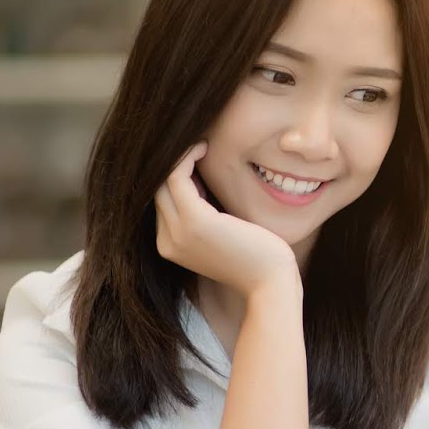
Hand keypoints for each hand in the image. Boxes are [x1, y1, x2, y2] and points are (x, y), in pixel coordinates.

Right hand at [154, 143, 298, 297]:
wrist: (271, 283)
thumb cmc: (257, 258)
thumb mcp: (223, 234)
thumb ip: (207, 215)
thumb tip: (201, 183)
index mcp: (171, 246)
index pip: (163, 202)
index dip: (179, 179)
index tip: (201, 165)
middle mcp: (167, 242)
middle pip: (157, 189)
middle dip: (174, 165)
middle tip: (198, 147)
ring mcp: (177, 232)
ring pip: (162, 180)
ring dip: (179, 156)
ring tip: (201, 145)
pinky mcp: (194, 220)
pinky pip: (176, 176)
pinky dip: (186, 157)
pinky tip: (204, 148)